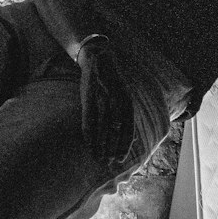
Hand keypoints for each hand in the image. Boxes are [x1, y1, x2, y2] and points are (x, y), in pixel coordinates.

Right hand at [78, 39, 134, 165]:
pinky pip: (90, 115)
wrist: (96, 56)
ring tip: (98, 156)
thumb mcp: (115, 96)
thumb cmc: (105, 80)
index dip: (125, 144)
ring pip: (103, 124)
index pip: (129, 126)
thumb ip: (119, 114)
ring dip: (101, 142)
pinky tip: (88, 141)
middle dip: (113, 146)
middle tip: (109, 162)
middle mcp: (119, 98)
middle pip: (117, 128)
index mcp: (127, 100)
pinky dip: (89, 129)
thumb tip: (126, 136)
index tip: (121, 159)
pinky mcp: (90, 91)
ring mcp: (104, 94)